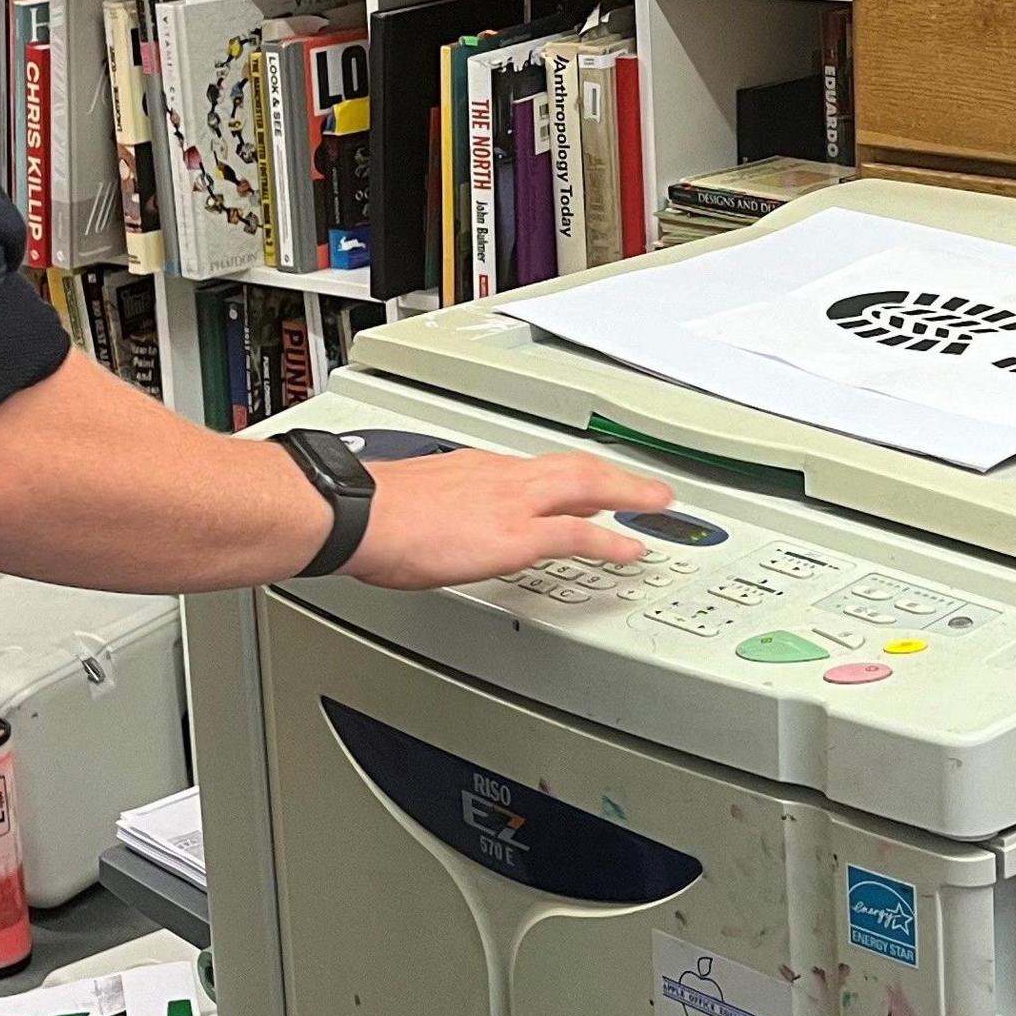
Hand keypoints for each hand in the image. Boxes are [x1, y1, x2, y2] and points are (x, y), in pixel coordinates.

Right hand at [342, 448, 676, 589]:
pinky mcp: (515, 535)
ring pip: (588, 486)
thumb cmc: (372, 513)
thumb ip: (439, 508)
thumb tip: (434, 524)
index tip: (591, 484)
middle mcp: (502, 476)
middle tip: (647, 486)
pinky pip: (578, 534)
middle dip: (616, 475)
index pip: (538, 468)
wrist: (358, 513)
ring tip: (657, 505)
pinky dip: (611, 540)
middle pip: (575, 467)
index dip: (572, 476)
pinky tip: (632, 548)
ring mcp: (513, 503)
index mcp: (477, 468)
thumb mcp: (415, 499)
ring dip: (629, 494)